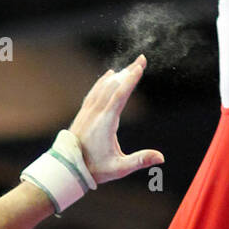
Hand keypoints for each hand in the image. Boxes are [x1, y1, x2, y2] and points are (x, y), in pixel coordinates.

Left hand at [68, 55, 162, 183]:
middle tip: (142, 59)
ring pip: (104, 86)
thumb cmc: (94, 170)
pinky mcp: (83, 113)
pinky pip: (95, 91)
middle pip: (114, 85)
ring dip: (118, 75)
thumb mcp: (119, 168)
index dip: (130, 80)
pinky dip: (104, 81)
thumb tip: (161, 158)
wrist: (66, 169)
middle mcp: (95, 113)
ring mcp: (87, 111)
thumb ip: (140, 160)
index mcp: (105, 122)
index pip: (120, 95)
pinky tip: (110, 75)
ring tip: (131, 66)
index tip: (140, 66)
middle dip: (128, 71)